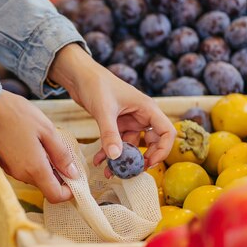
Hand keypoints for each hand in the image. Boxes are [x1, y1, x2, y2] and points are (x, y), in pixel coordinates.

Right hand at [0, 90, 78, 202]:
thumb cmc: (19, 115)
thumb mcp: (47, 130)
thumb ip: (61, 155)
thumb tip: (73, 174)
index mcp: (35, 168)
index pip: (55, 196)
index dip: (67, 192)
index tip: (74, 179)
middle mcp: (22, 174)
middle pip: (45, 186)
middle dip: (58, 176)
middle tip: (63, 155)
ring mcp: (11, 170)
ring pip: (35, 177)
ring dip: (45, 167)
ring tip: (47, 145)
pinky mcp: (4, 163)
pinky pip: (24, 169)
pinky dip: (33, 162)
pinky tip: (34, 143)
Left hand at [49, 44, 175, 176]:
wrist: (79, 75)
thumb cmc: (95, 84)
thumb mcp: (104, 110)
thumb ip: (110, 134)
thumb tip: (115, 157)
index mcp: (147, 109)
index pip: (167, 132)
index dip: (163, 150)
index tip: (149, 163)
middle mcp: (142, 115)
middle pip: (152, 142)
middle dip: (141, 159)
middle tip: (130, 172)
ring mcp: (129, 120)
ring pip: (132, 145)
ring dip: (121, 159)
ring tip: (108, 171)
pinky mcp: (116, 123)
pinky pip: (117, 142)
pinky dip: (109, 152)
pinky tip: (98, 161)